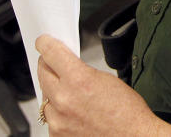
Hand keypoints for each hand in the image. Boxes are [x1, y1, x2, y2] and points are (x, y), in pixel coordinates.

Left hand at [36, 35, 170, 135]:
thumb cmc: (127, 113)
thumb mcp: (106, 79)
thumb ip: (80, 70)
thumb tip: (66, 65)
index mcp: (78, 80)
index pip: (50, 53)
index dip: (45, 44)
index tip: (43, 42)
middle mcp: (64, 100)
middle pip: (43, 72)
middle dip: (48, 65)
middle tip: (55, 64)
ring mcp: (58, 120)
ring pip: (44, 96)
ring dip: (53, 91)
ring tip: (70, 94)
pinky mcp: (57, 134)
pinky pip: (50, 117)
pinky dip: (57, 112)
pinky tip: (72, 111)